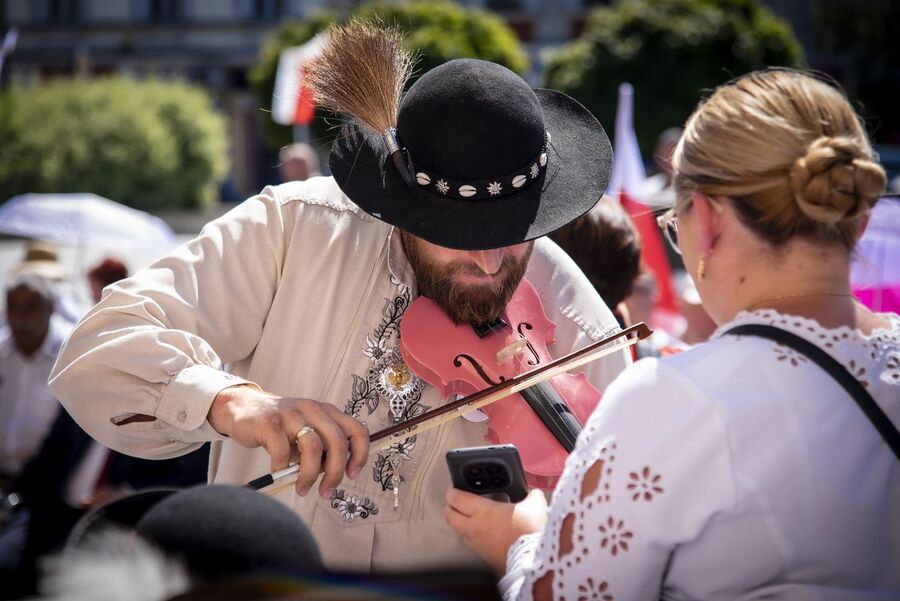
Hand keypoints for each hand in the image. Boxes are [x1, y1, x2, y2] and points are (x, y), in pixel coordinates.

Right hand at [208, 385, 368, 496]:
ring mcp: (292, 414)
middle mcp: (313, 409)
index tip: (352, 474)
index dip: (360, 454)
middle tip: (326, 491)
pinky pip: (283, 451)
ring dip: (310, 474)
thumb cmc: (279, 426)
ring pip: (314, 447)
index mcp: (327, 411)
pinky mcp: (271, 422)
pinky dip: (283, 469)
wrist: (242, 407)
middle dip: (335, 473)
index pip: (357, 430)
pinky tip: (279, 474)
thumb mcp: (306, 431)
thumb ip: (322, 448)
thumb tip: (333, 474)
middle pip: (338, 442)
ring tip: (303, 488)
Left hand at [444, 487, 547, 571]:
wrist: (535, 561)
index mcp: (483, 511)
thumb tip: (533, 495)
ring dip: (460, 525)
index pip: (457, 499)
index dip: (452, 493)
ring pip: (459, 532)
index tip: (453, 490)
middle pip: (450, 516)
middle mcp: (475, 528)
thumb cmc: (531, 531)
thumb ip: (532, 497)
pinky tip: (483, 536)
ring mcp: (478, 545)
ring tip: (468, 519)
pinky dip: (473, 538)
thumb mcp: (535, 506)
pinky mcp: (484, 558)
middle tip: (455, 503)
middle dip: (450, 508)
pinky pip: (472, 545)